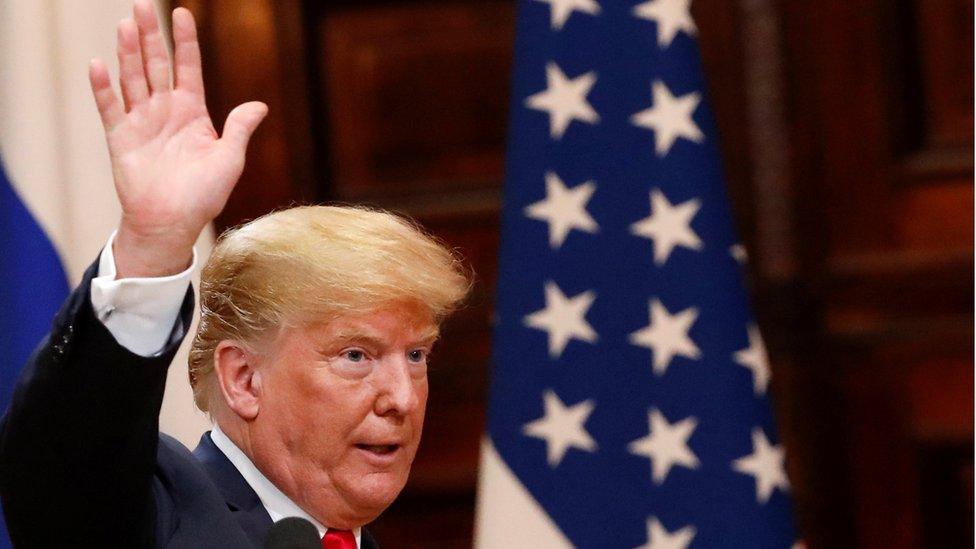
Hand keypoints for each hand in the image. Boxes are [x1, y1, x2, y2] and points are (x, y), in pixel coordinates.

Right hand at [89, 0, 266, 277]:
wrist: (173, 223)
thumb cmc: (204, 195)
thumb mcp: (230, 160)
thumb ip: (239, 129)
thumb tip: (259, 106)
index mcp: (192, 112)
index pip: (187, 67)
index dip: (185, 41)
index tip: (182, 13)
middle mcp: (164, 111)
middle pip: (155, 64)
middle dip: (150, 36)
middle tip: (141, 5)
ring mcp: (141, 122)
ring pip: (132, 78)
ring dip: (128, 53)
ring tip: (126, 25)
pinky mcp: (120, 138)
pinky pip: (110, 107)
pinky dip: (103, 87)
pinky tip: (99, 65)